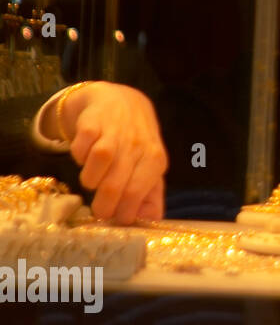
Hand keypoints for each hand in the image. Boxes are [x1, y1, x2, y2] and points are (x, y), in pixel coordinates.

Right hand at [43, 82, 167, 223]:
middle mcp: (137, 146)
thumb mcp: (151, 167)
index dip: (123, 212)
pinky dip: (79, 156)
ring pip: (100, 162)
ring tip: (92, 182)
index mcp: (155, 160)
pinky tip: (84, 158)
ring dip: (90, 180)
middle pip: (115, 184)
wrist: (121, 102)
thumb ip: (151, 195)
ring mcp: (115, 132)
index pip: (137, 193)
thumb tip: (150, 222)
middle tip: (99, 211)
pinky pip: (81, 145)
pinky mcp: (93, 123)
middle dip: (103, 206)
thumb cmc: (136, 143)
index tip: (115, 220)